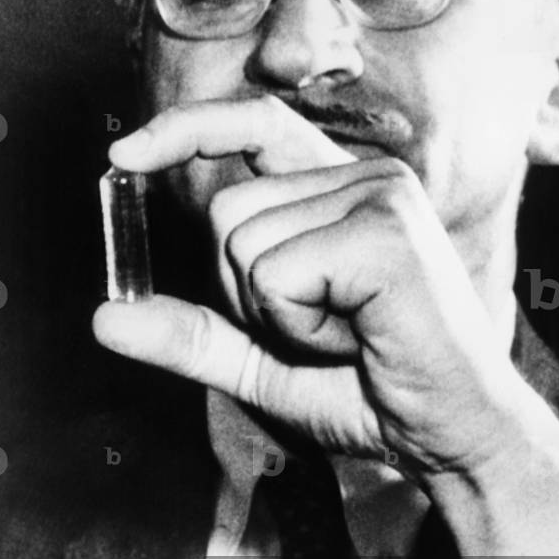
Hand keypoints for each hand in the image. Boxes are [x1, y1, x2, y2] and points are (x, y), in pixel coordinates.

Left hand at [93, 95, 531, 475]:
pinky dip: (298, 327)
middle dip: (248, 294)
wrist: (454, 435)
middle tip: (324, 332)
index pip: (258, 123)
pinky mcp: (385, 231)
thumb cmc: (374, 391)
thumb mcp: (264, 361)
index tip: (122, 157)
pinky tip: (360, 338)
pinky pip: (275, 273)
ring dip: (277, 317)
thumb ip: (193, 334)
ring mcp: (380, 195)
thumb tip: (105, 316)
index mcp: (345, 191)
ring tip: (347, 336)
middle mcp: (367, 178)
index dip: (188, 129)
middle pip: (228, 209)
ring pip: (243, 242)